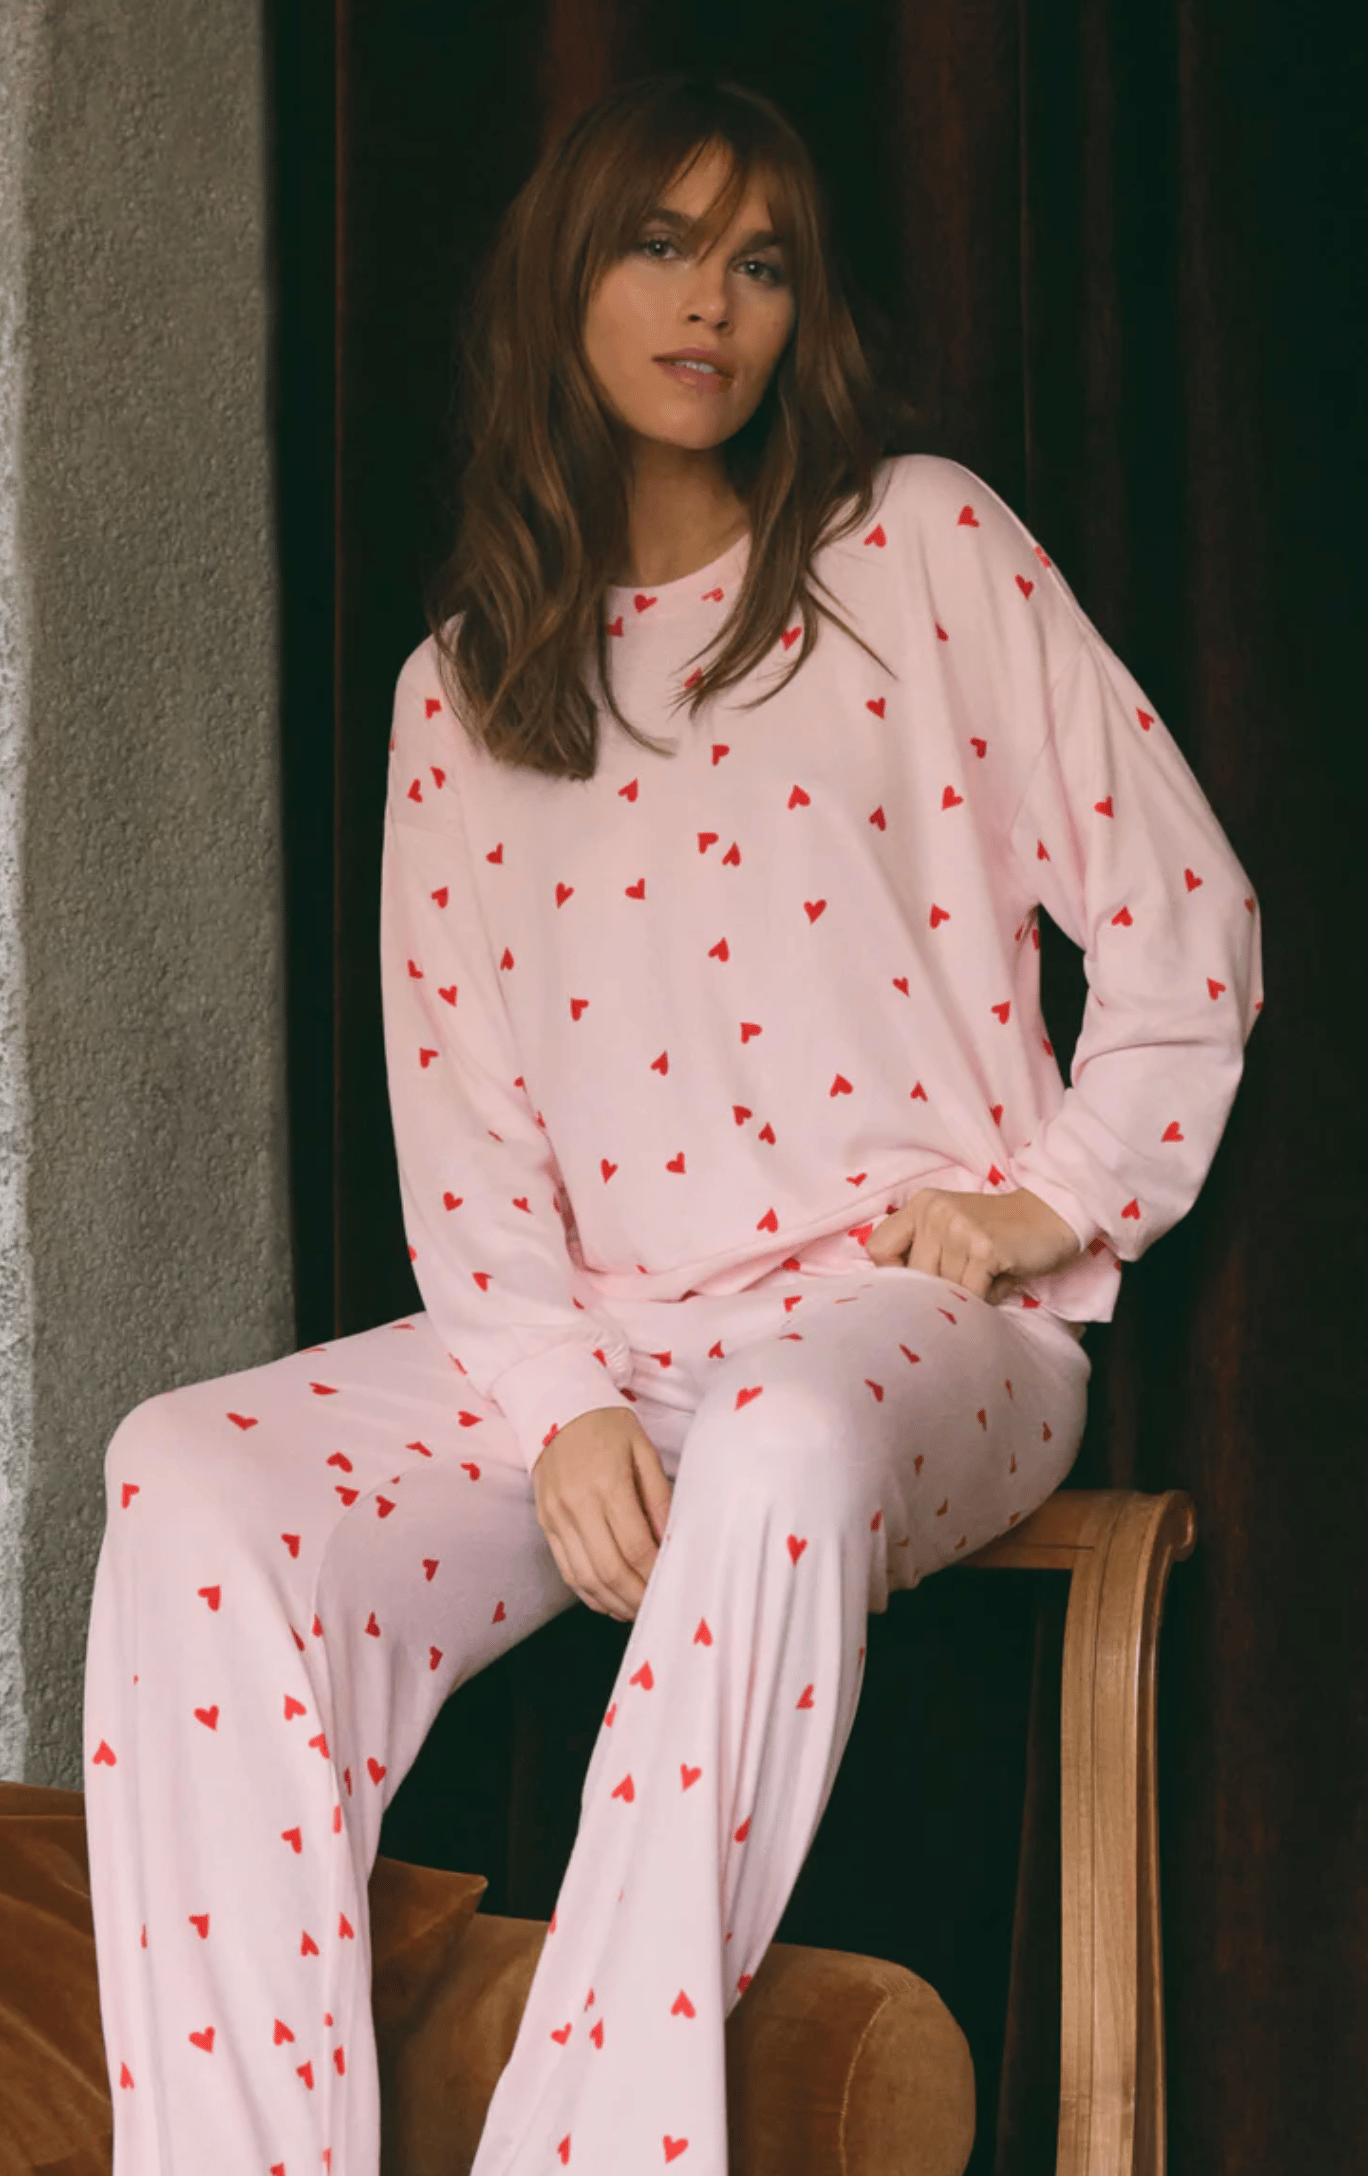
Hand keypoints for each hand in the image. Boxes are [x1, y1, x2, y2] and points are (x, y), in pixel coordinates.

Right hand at [532, 1406, 673, 1621]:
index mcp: (606, 1483)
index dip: (655, 1574)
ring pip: (585, 1577)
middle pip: (609, 1569)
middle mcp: (577, 1504)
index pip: (635, 1545)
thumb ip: (658, 1495)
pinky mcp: (545, 1523)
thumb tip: (670, 1540)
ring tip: (637, 1610)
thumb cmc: (607, 1425)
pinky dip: (589, 1593)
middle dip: (636, 1596)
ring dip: (613, 1601)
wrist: (557, 1407)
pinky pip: (566, 1570)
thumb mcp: (642, 1449)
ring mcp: (556, 1517)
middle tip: (658, 1608)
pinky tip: (610, 1600)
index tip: (674, 1585)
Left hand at [863, 1186, 1082, 1303]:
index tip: (920, 1280)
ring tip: (987, 1276)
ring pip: (945, 1289)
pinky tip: (1000, 1280)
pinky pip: (972, 1295)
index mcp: (922, 1205)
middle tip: (967, 1280)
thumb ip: (924, 1248)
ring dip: (967, 1293)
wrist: (1052, 1214)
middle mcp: (935, 1212)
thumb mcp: (952, 1226)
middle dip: (939, 1289)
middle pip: (914, 1277)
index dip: (894, 1273)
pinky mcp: (984, 1249)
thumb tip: (899, 1296)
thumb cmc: (999, 1228)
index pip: (878, 1249)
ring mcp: (959, 1229)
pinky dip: (987, 1297)